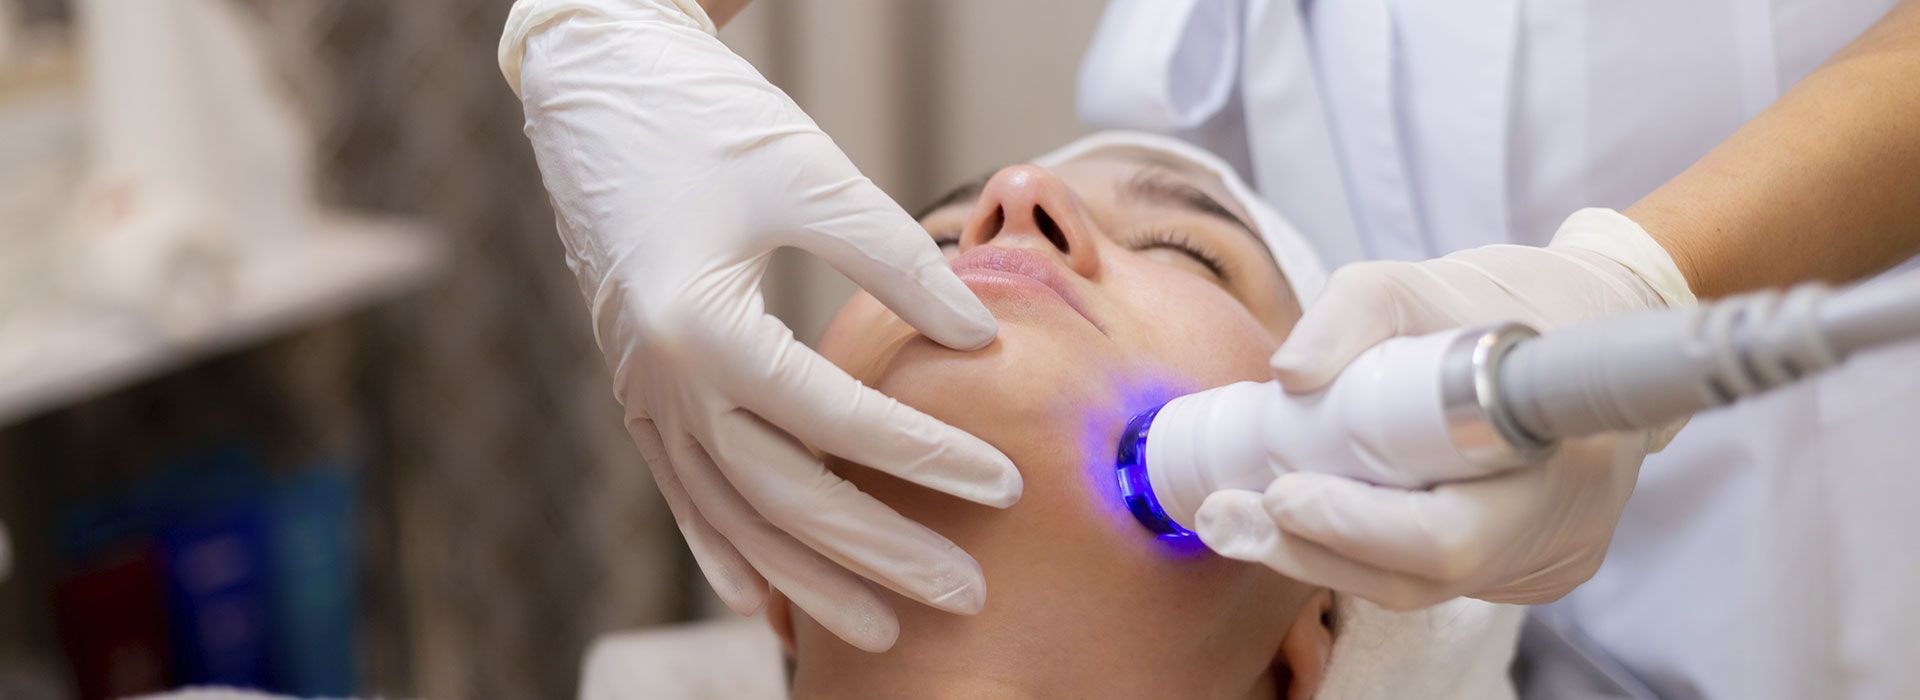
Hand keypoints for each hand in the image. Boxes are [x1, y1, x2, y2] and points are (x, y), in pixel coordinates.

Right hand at [501, 0, 1020, 650]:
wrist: (599, 89)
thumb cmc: (706, 122)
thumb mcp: (811, 177)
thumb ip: (897, 262)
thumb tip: (980, 339)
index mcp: (702, 326)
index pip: (833, 419)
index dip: (925, 456)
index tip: (1005, 482)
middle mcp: (662, 381)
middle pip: (781, 496)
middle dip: (877, 554)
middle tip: (963, 592)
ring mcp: (641, 395)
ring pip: (730, 515)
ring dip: (808, 579)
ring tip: (882, 627)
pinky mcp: (636, 393)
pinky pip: (682, 495)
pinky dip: (724, 551)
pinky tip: (759, 598)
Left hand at [1197, 208, 1694, 608]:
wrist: (1591, 323)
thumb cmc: (1504, 302)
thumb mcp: (1422, 280)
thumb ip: (1353, 312)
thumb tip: (1288, 372)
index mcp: (1552, 454)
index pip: (1447, 535)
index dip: (1355, 527)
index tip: (1281, 493)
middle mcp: (1561, 524)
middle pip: (1418, 576)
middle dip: (1309, 548)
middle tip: (1226, 515)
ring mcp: (1548, 555)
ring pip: (1417, 585)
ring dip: (1322, 555)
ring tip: (1243, 518)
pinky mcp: (1528, 566)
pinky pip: (1431, 576)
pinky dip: (1363, 553)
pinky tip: (1308, 522)